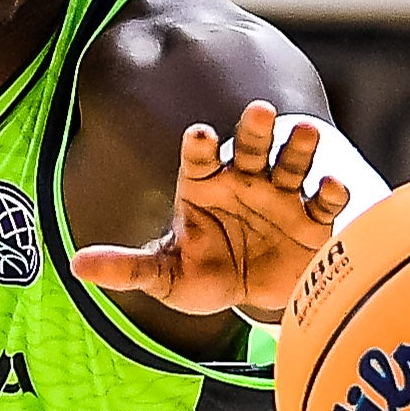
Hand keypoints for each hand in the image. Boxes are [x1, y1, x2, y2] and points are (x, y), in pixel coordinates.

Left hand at [69, 102, 357, 316]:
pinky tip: (332, 185)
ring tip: (304, 131)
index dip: (199, 146)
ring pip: (291, 164)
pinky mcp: (314, 220)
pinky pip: (324, 203)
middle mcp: (244, 182)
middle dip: (254, 130)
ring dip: (298, 148)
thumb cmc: (204, 277)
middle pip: (249, 147)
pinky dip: (331, 192)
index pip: (199, 158)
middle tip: (258, 111)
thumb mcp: (164, 276)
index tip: (198, 136)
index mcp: (205, 186)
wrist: (253, 299)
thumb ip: (127, 267)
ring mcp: (282, 197)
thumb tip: (77, 266)